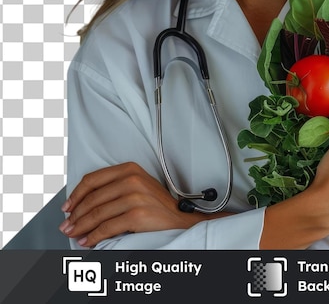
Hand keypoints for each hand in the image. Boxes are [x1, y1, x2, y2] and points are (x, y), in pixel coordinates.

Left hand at [60, 162, 231, 247]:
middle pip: (92, 198)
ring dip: (81, 227)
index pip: (93, 179)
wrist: (180, 218)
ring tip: (73, 234)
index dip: (75, 195)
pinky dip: (93, 237)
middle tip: (66, 226)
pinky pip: (107, 227)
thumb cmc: (156, 204)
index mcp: (130, 168)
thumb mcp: (136, 186)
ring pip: (97, 213)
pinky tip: (88, 241)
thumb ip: (114, 187)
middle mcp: (132, 179)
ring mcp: (135, 196)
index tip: (66, 207)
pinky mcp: (137, 214)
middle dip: (75, 215)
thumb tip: (82, 202)